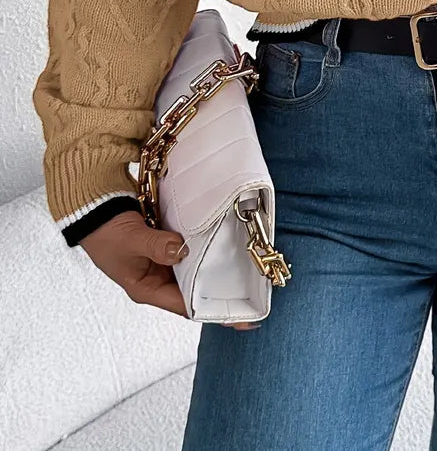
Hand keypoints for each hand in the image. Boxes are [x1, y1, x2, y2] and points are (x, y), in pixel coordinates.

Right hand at [80, 210, 259, 330]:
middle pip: (195, 291)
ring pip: (195, 272)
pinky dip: (205, 249)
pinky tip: (223, 245)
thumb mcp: (131, 240)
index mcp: (147, 289)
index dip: (210, 311)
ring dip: (214, 269)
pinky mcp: (168, 246)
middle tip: (250, 293)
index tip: (236, 315)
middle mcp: (158, 280)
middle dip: (220, 292)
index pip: (185, 306)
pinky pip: (191, 252)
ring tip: (243, 271)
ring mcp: (164, 263)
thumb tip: (181, 249)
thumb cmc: (106, 233)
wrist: (96, 210)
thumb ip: (156, 245)